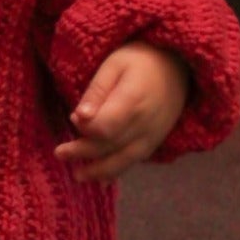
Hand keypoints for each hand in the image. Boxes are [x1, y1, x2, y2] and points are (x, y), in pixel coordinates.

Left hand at [55, 41, 190, 182]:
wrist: (179, 65)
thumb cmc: (141, 59)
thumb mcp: (114, 65)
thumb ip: (96, 91)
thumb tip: (78, 118)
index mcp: (133, 102)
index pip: (105, 127)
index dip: (86, 129)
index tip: (72, 120)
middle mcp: (145, 124)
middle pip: (110, 146)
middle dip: (83, 153)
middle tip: (59, 154)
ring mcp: (153, 135)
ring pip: (124, 160)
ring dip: (99, 171)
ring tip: (78, 176)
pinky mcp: (156, 140)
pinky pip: (136, 160)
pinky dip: (118, 171)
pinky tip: (102, 179)